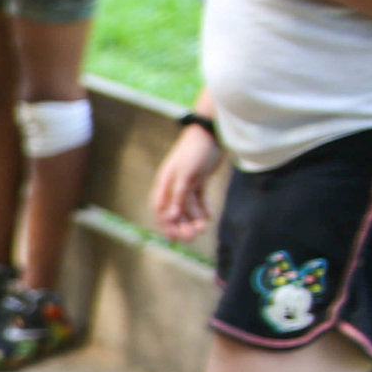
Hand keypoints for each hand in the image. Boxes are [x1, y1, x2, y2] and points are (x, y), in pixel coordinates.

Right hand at [149, 122, 223, 240]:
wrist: (211, 133)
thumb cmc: (194, 152)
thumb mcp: (185, 175)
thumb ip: (178, 196)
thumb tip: (170, 216)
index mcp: (164, 184)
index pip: (160, 209)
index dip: (166, 225)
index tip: (174, 239)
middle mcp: (173, 185)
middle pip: (175, 210)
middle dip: (182, 225)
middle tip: (191, 237)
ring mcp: (186, 183)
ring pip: (189, 206)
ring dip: (194, 218)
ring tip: (203, 228)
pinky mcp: (198, 180)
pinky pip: (199, 199)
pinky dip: (203, 208)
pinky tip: (209, 217)